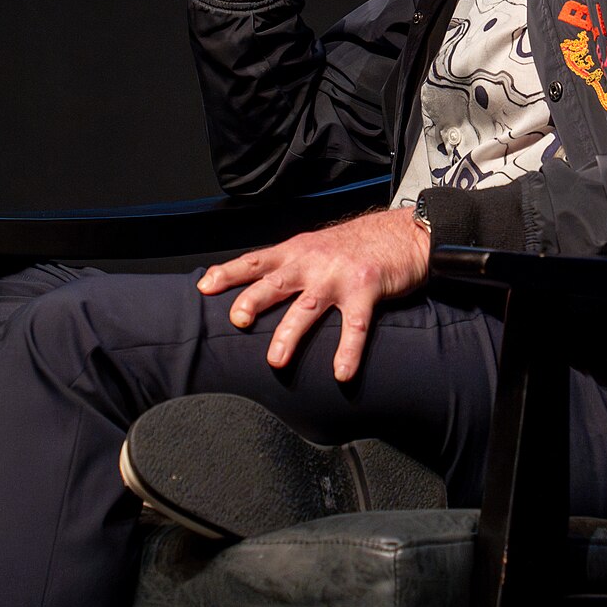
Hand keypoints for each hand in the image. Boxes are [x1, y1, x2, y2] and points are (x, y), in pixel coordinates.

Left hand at [197, 208, 430, 380]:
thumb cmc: (355, 246)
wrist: (403, 233)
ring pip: (308, 307)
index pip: (256, 260)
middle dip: (253, 300)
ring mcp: (339, 277)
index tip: (203, 287)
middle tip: (236, 320)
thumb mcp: (316, 247)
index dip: (229, 273)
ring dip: (290, 334)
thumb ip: (289, 265)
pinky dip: (348, 351)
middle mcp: (313, 262)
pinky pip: (355, 326)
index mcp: (297, 252)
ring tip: (275, 361)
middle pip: (276, 282)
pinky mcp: (367, 290)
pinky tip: (341, 373)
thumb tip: (254, 288)